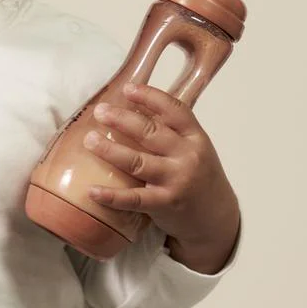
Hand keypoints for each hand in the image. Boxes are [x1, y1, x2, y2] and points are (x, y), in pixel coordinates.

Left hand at [83, 82, 239, 273]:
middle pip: (150, 132)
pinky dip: (112, 196)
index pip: (174, 110)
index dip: (150, 97)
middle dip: (122, 120)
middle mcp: (188, 156)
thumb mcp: (194, 147)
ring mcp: (176, 181)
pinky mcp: (165, 205)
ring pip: (138, 162)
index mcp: (195, 137)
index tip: (127, 88)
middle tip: (100, 111)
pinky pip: (134, 199)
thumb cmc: (199, 175)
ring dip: (110, 150)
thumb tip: (131, 105)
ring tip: (89, 140)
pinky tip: (92, 190)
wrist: (217, 218)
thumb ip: (170, 129)